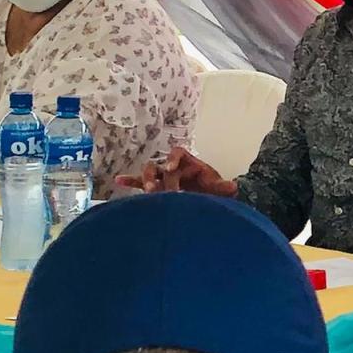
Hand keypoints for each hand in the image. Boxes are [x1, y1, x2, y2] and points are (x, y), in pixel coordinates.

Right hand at [115, 147, 238, 196]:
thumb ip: (223, 187)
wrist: (205, 198)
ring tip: (147, 191)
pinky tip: (119, 181)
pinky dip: (130, 180)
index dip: (173, 159)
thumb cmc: (210, 189)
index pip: (178, 153)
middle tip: (157, 189)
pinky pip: (140, 183)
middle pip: (159, 165)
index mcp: (187, 162)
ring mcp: (162, 176)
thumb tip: (233, 187)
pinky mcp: (155, 187)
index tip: (171, 169)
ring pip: (149, 172)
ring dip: (146, 180)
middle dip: (157, 175)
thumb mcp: (217, 188)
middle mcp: (172, 166)